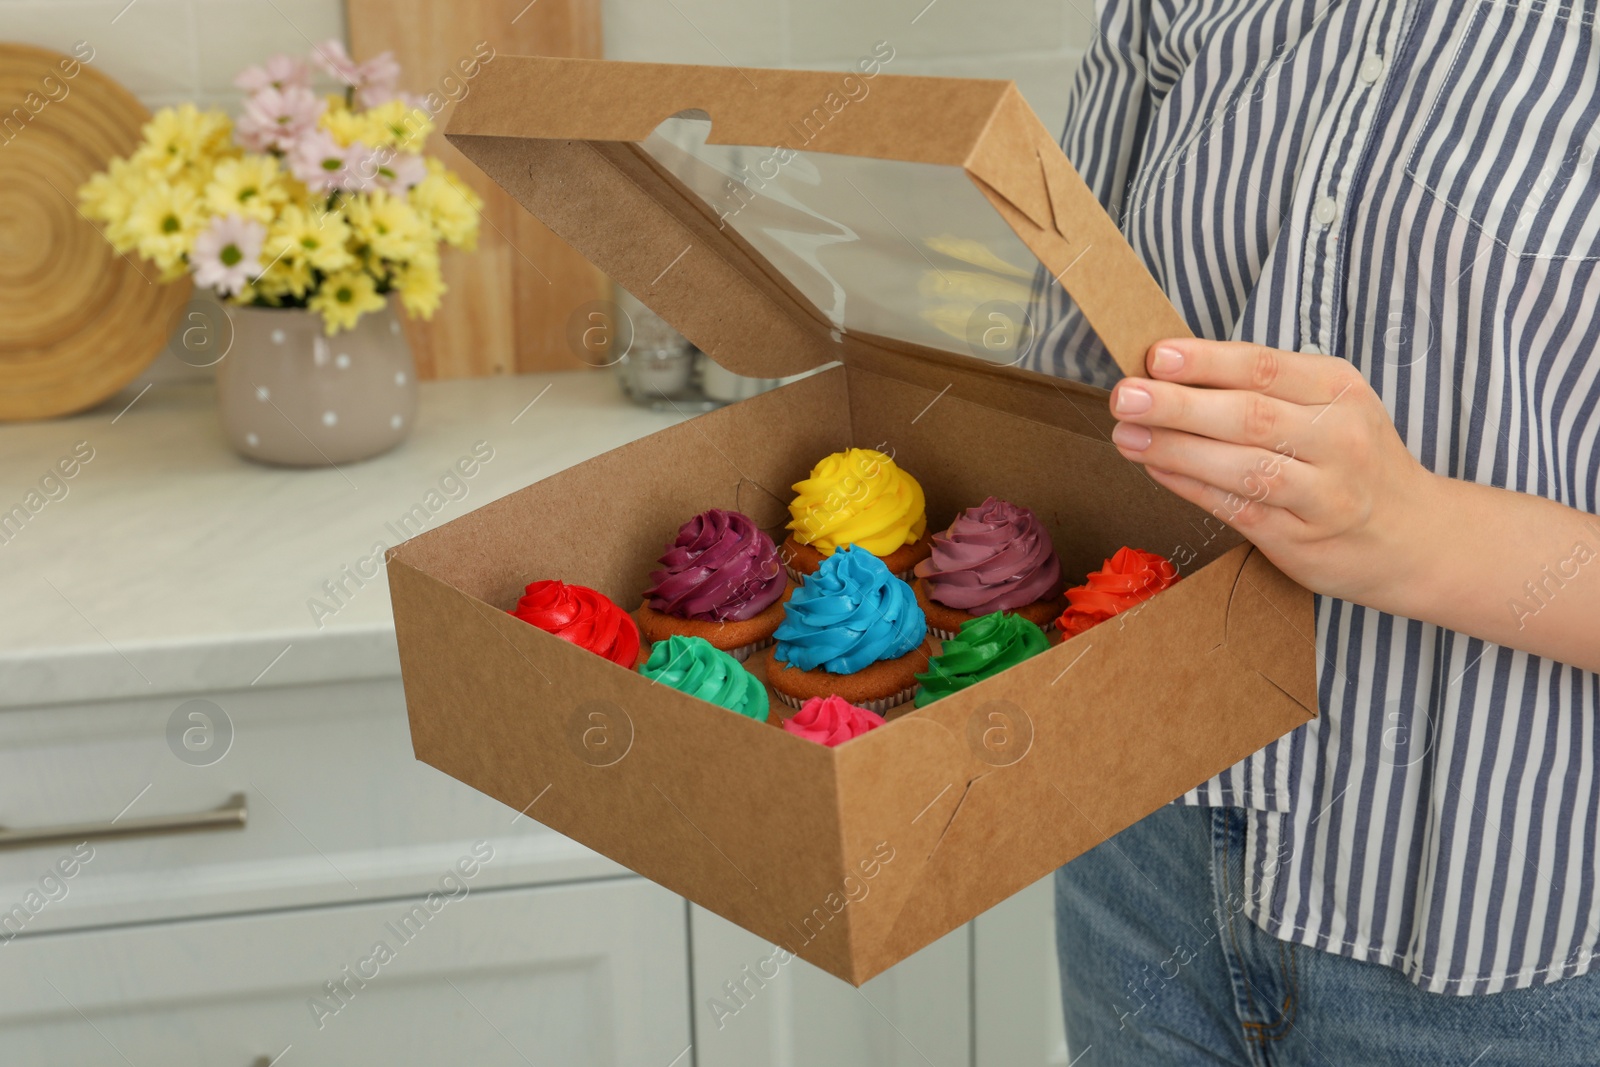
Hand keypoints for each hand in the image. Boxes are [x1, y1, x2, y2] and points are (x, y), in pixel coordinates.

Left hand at [1107, 338, 1433, 606]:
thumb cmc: (1352, 460)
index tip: (1155, 356)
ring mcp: (1324, 491)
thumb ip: (1263, 389)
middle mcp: (1338, 437)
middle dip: (1179, 404)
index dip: (1205, 361)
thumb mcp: (1329, 407)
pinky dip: (1191, 487)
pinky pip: (1238, 507)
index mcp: (1339, 389)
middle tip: (1124, 396)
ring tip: (1127, 436)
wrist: (1416, 538)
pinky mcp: (1303, 536)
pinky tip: (1157, 470)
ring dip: (1176, 449)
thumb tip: (1170, 373)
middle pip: (1248, 414)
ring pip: (1242, 465)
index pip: (1264, 367)